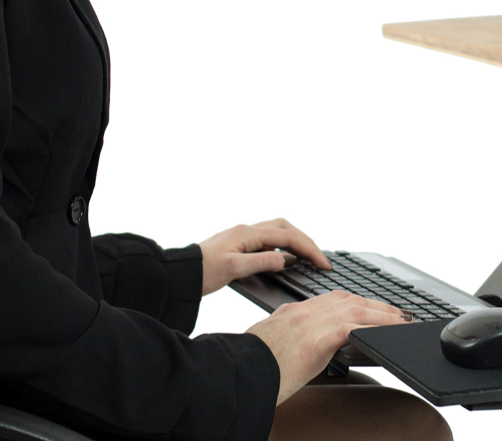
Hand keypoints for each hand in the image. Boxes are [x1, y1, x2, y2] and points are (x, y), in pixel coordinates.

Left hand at [198, 218, 331, 294]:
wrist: (178, 273)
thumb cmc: (201, 272)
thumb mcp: (234, 269)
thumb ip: (262, 262)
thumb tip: (286, 259)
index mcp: (248, 234)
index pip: (288, 238)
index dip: (309, 250)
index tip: (323, 263)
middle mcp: (247, 230)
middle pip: (286, 228)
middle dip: (307, 241)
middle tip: (320, 258)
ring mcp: (243, 236)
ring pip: (278, 231)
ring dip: (296, 241)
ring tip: (308, 256)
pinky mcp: (239, 244)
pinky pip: (268, 239)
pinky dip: (283, 246)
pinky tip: (285, 258)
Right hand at [248, 291, 410, 403]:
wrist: (239, 375)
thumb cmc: (250, 368)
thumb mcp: (272, 346)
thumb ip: (293, 340)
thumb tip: (308, 348)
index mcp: (291, 312)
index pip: (331, 299)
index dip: (355, 301)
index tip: (370, 306)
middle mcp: (303, 312)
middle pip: (348, 299)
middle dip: (375, 304)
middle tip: (396, 312)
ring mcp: (310, 322)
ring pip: (357, 308)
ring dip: (383, 313)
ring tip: (401, 321)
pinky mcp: (318, 338)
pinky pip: (355, 327)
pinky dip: (375, 327)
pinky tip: (389, 331)